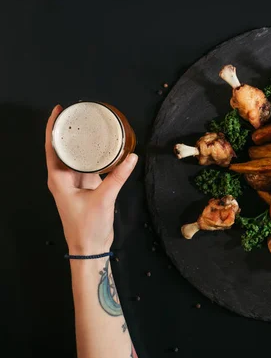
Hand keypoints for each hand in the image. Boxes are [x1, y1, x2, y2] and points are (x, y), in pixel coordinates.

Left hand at [45, 105, 137, 254]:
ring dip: (84, 144)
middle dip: (70, 132)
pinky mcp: (88, 188)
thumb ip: (118, 177)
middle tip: (80, 114)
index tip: (59, 110)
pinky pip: (90, 168)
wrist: (90, 247)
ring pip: (78, 158)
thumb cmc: (87, 226)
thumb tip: (132, 157)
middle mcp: (64, 178)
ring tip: (93, 127)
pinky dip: (96, 158)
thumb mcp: (104, 198)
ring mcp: (76, 183)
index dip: (52, 127)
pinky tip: (105, 149)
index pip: (51, 147)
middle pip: (64, 149)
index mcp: (58, 178)